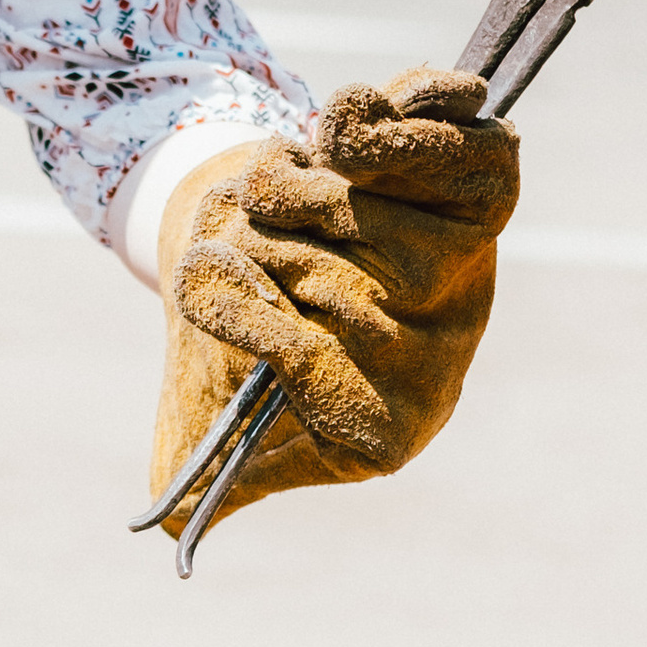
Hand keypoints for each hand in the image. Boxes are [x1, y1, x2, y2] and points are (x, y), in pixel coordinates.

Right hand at [149, 69, 519, 535]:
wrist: (264, 240)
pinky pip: (459, 147)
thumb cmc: (233, 344)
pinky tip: (348, 121)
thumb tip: (163, 530)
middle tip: (231, 232)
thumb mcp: (203, 418)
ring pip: (372, 207)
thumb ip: (193, 474)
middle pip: (340, 282)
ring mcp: (468, 263)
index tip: (194, 279)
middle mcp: (440, 349)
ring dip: (295, 180)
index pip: (326, 369)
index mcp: (386, 421)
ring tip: (274, 185)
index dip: (251, 317)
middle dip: (258, 243)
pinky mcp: (484, 188)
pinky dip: (402, 116)